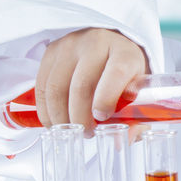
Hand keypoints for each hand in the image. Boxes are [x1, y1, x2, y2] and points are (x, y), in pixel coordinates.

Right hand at [33, 27, 147, 130]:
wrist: (110, 43)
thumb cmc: (126, 72)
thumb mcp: (139, 90)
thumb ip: (136, 117)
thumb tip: (127, 138)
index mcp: (124, 52)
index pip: (116, 73)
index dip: (106, 99)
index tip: (102, 118)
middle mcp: (96, 44)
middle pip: (81, 86)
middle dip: (80, 117)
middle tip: (87, 133)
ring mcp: (70, 46)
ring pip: (56, 88)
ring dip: (61, 117)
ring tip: (71, 130)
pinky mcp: (51, 52)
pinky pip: (42, 86)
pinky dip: (46, 110)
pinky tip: (56, 122)